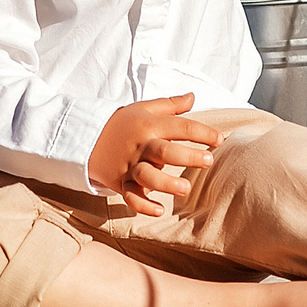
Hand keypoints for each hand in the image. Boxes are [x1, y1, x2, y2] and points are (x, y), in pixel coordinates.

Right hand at [89, 94, 221, 215]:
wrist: (87, 138)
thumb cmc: (122, 123)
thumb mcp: (144, 109)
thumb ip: (170, 105)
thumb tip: (192, 96)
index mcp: (149, 126)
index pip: (179, 127)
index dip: (201, 132)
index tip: (220, 139)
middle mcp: (140, 146)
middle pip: (164, 151)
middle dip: (187, 156)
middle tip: (208, 161)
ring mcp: (130, 166)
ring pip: (147, 176)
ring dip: (165, 183)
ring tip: (185, 189)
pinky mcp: (121, 182)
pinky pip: (130, 196)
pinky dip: (142, 205)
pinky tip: (159, 210)